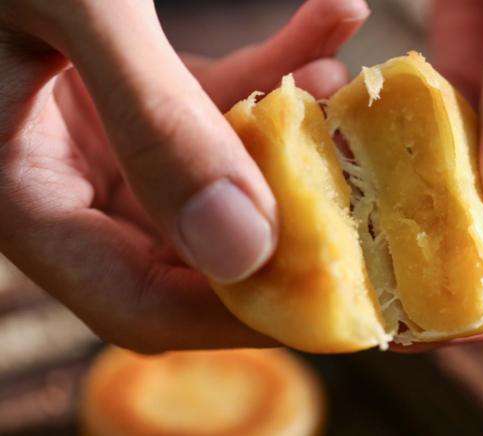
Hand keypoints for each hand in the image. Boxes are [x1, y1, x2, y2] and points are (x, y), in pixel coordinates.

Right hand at [0, 0, 368, 352]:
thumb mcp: (76, 7)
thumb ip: (157, 123)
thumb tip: (246, 245)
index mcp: (27, 199)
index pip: (142, 304)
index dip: (240, 313)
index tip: (334, 286)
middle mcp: (73, 186)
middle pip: (199, 252)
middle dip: (290, 220)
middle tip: (360, 185)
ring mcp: (111, 144)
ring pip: (222, 176)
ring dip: (291, 135)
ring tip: (340, 86)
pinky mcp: (141, 96)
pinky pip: (217, 104)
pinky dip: (271, 73)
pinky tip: (327, 24)